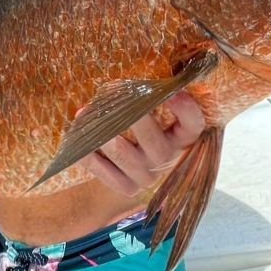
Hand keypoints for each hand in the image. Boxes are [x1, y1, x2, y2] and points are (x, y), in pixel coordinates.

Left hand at [81, 91, 205, 197]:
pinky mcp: (127, 188)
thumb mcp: (152, 116)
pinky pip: (101, 168)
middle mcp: (167, 159)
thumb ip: (146, 100)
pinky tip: (77, 138)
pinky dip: (86, 151)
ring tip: (85, 112)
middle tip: (111, 92)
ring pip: (119, 150)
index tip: (175, 92)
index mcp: (181, 138)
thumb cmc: (138, 130)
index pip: (193, 125)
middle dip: (128, 113)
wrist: (125, 170)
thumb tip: (124, 82)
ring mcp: (148, 177)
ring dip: (99, 130)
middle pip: (149, 136)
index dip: (186, 110)